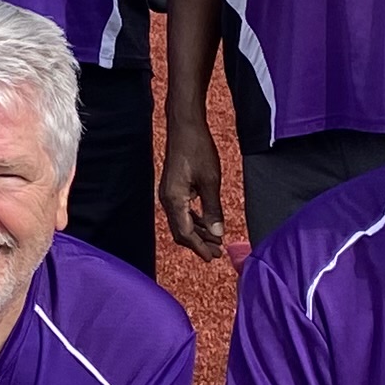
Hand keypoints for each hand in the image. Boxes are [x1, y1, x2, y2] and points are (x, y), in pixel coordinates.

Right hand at [159, 123, 224, 262]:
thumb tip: (217, 233)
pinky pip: (182, 210)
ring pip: (181, 221)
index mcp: (174, 200)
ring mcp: (169, 193)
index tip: (213, 257)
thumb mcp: (211, 181)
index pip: (185, 233)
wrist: (185, 127)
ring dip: (198, 232)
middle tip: (217, 253)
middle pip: (181, 231)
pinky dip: (194, 219)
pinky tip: (207, 222)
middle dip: (198, 243)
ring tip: (215, 240)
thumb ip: (213, 209)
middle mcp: (167, 199)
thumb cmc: (198, 149)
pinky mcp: (173, 187)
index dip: (199, 247)